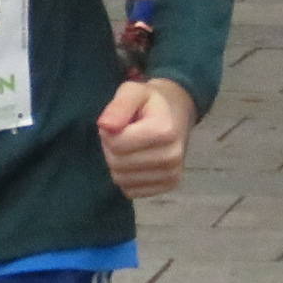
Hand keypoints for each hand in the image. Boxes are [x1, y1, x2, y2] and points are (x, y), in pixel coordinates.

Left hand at [98, 76, 195, 198]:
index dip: (108, 133)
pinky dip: (127, 177)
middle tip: (123, 134)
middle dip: (111, 148)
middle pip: (117, 164)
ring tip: (130, 146)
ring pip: (122, 179)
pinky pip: (132, 191)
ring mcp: (173, 174)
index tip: (117, 123)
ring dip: (117, 163)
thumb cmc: (150, 102)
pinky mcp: (170, 185)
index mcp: (164, 131)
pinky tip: (136, 161)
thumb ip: (118, 106)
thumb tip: (105, 126)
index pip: (116, 145)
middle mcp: (172, 156)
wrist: (178, 113)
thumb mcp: (132, 91)